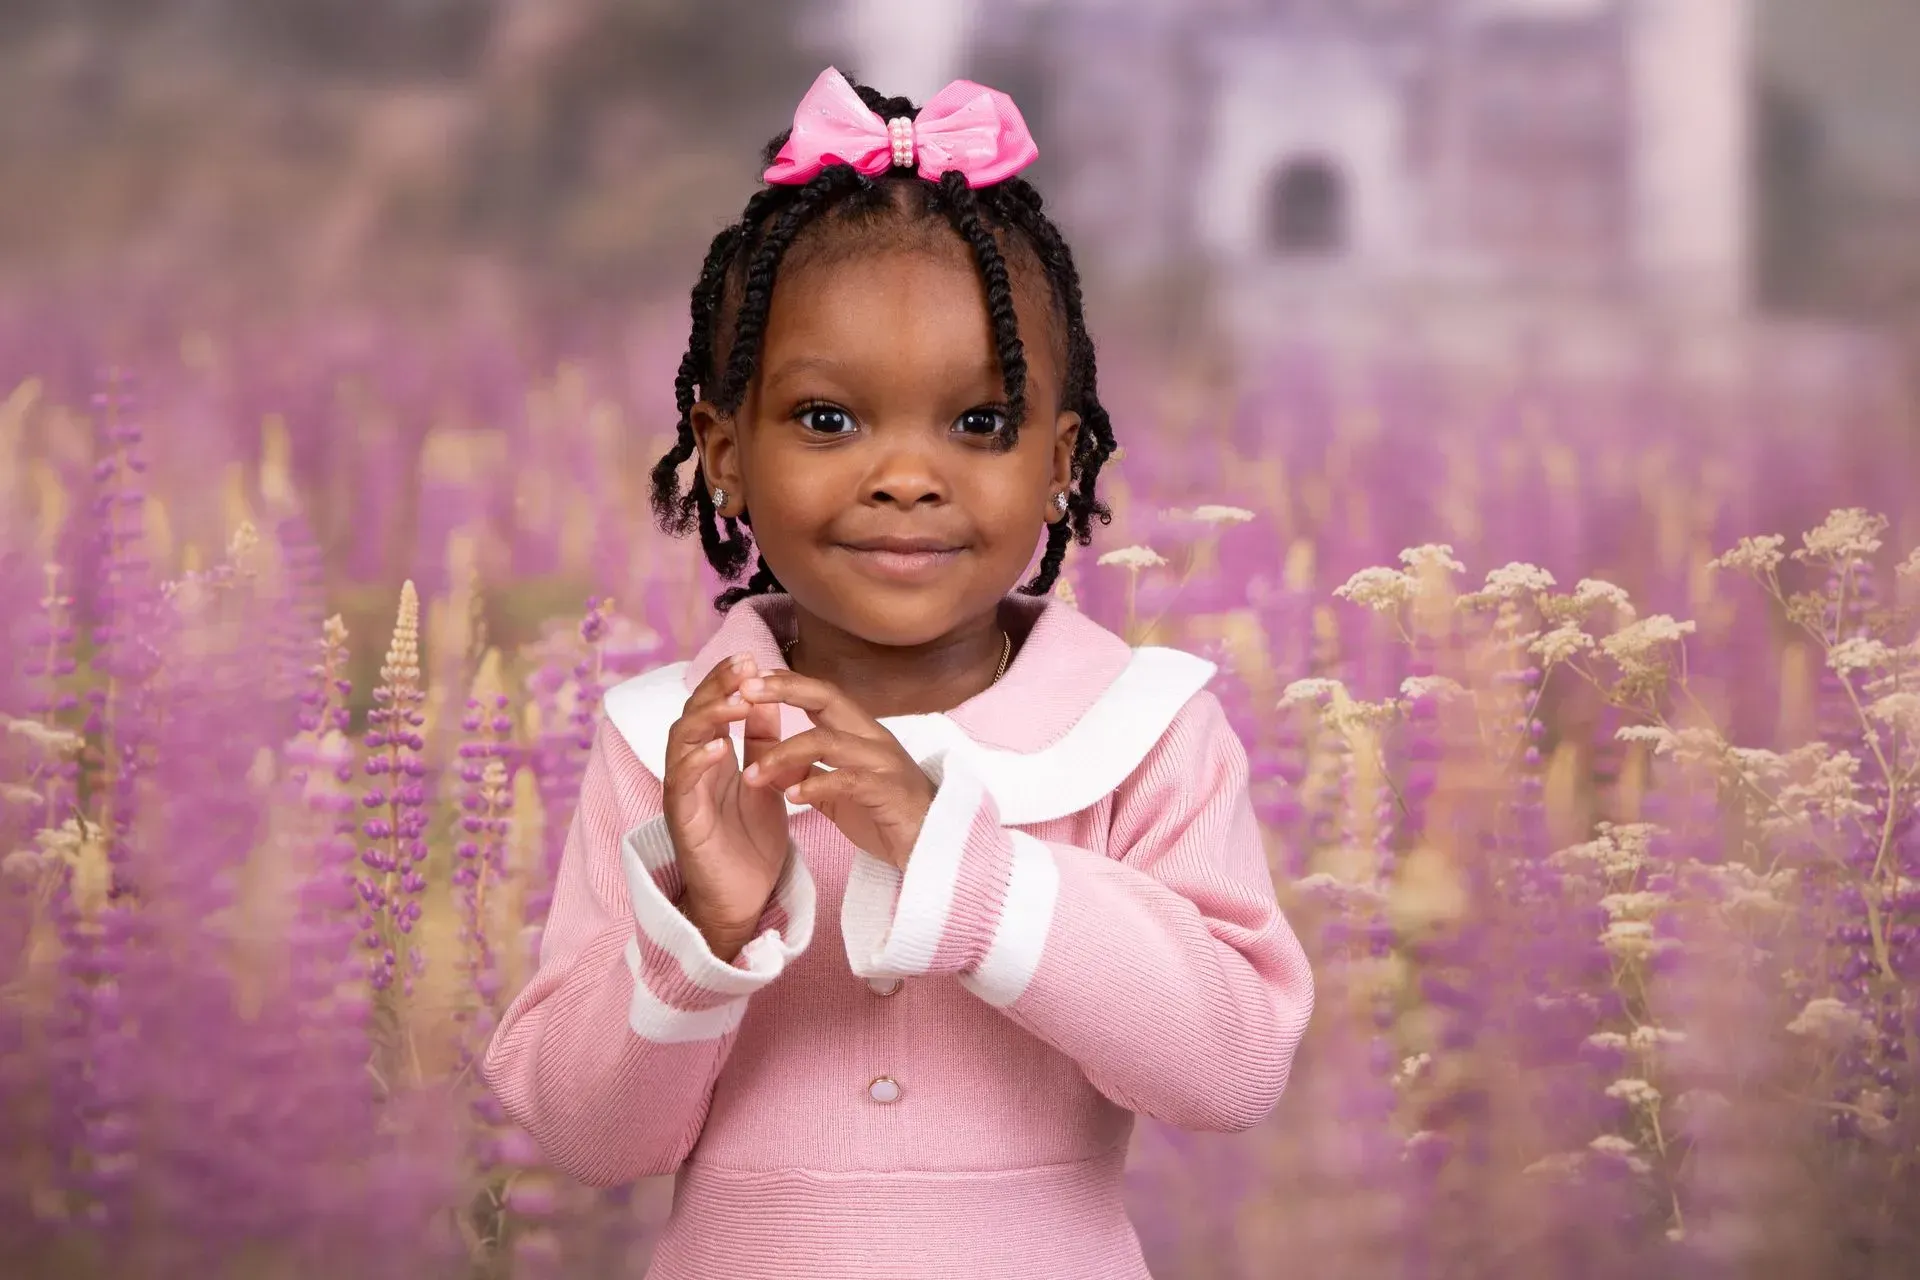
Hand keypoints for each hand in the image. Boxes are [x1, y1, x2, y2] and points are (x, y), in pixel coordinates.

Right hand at [661, 654, 790, 959]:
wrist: (743, 901)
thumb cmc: (750, 843)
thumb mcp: (765, 781)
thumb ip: (763, 741)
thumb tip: (767, 694)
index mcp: (711, 760)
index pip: (712, 707)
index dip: (726, 680)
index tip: (750, 656)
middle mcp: (691, 771)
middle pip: (692, 715)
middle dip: (716, 688)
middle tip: (743, 666)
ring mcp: (683, 795)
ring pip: (681, 743)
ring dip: (708, 718)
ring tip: (737, 701)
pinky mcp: (683, 823)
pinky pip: (682, 786)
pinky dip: (699, 763)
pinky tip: (720, 748)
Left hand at [737, 671, 934, 870]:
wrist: (934, 849)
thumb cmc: (887, 816)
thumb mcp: (838, 793)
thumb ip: (808, 774)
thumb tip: (768, 765)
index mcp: (862, 733)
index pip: (823, 695)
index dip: (788, 684)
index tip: (749, 681)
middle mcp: (873, 738)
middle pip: (828, 698)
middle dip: (785, 691)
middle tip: (744, 692)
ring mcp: (883, 762)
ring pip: (828, 740)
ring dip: (784, 754)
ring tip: (752, 775)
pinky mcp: (887, 790)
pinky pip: (847, 780)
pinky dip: (815, 785)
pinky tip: (791, 798)